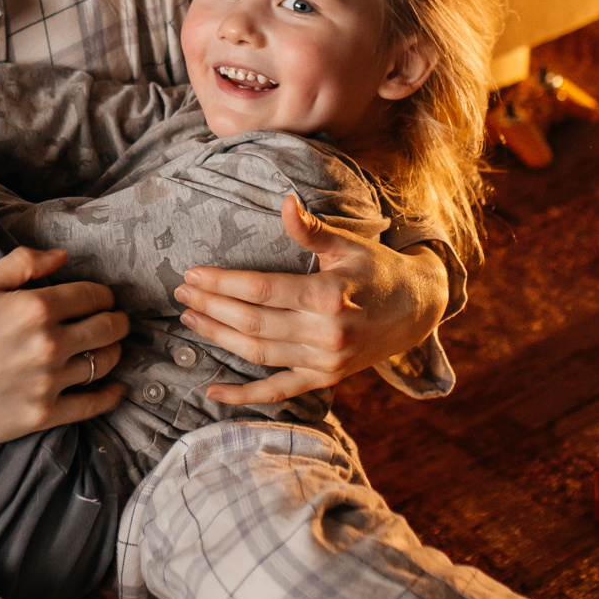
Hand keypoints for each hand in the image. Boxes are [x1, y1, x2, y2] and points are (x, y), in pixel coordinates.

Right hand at [0, 247, 129, 472]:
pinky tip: (117, 388)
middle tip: (115, 320)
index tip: (102, 297)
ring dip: (113, 352)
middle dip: (116, 320)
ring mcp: (49, 382)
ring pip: (104, 363)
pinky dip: (111, 395)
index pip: (92, 295)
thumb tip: (62, 256)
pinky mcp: (43, 415)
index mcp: (35, 307)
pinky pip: (93, 405)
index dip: (102, 294)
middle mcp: (49, 344)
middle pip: (107, 328)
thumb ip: (21, 263)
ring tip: (109, 348)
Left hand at [173, 194, 448, 404]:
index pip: (261, 290)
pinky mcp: (324, 379)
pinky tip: (213, 392)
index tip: (192, 274)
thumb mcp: (348, 244)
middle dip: (211, 308)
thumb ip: (310, 230)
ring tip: (189, 320)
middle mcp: (326, 334)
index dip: (222, 283)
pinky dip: (244, 396)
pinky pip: (278, 391)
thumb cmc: (377, 269)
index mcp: (328, 296)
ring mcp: (325, 362)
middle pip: (253, 322)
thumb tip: (285, 201)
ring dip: (219, 338)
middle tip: (180, 294)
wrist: (418, 310)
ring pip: (259, 353)